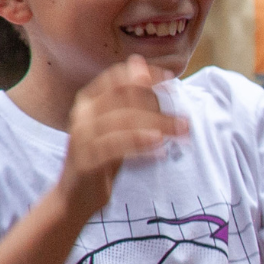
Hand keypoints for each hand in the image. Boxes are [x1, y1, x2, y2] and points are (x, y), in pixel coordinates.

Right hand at [59, 57, 187, 217]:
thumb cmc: (103, 157)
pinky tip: (160, 149)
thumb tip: (147, 67)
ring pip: (122, 122)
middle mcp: (82, 114)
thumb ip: (132, 100)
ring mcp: (81, 136)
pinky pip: (115, 147)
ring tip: (181, 131)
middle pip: (123, 99)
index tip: (171, 77)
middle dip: (158, 106)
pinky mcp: (85, 160)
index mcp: (88, 100)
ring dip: (156, 125)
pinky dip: (139, 145)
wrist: (77, 196)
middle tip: (186, 119)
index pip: (117, 78)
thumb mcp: (119, 126)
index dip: (145, 75)